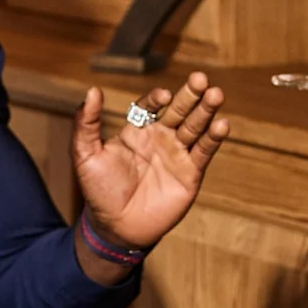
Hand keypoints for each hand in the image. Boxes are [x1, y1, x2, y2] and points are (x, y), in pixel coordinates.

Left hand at [73, 73, 229, 260]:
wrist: (116, 228)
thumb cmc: (99, 192)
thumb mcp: (85, 155)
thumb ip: (86, 123)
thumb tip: (92, 90)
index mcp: (136, 130)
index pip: (150, 106)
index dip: (157, 98)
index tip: (163, 95)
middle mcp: (160, 138)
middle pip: (178, 110)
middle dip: (190, 95)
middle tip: (201, 79)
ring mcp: (177, 154)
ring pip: (195, 127)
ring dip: (206, 110)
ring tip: (217, 94)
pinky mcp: (191, 173)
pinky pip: (204, 152)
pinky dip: (214, 138)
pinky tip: (222, 124)